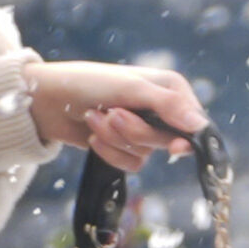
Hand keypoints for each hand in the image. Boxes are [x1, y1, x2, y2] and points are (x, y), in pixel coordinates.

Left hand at [29, 59, 205, 172]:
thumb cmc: (90, 83)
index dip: (184, 136)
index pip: (194, 122)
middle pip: (168, 141)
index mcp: (171, 89)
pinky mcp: (126, 148)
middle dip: (135, 131)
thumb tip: (200, 127)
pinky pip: (130, 164)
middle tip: (113, 114)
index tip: (174, 146)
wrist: (49, 99)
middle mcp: (162, 111)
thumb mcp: (131, 89)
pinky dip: (109, 151)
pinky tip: (92, 134)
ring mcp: (144, 131)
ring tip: (96, 117)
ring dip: (115, 139)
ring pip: (146, 154)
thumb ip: (168, 107)